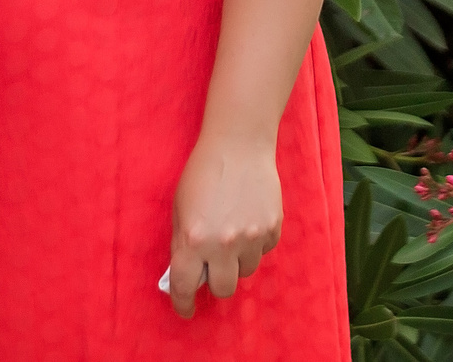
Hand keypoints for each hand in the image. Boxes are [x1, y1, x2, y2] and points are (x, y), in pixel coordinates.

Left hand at [167, 134, 281, 317]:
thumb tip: (183, 275)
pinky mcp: (273, 229)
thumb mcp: (180, 208)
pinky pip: (264, 251)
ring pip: (246, 271)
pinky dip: (256, 243)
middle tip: (212, 266)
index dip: (183, 303)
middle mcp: (223, 244)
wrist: (239, 144)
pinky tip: (248, 218)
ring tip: (232, 232)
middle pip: (223, 289)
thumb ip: (181, 244)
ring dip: (237, 261)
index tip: (185, 309)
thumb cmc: (202, 173)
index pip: (185, 287)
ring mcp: (251, 238)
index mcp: (193, 239)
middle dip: (216, 281)